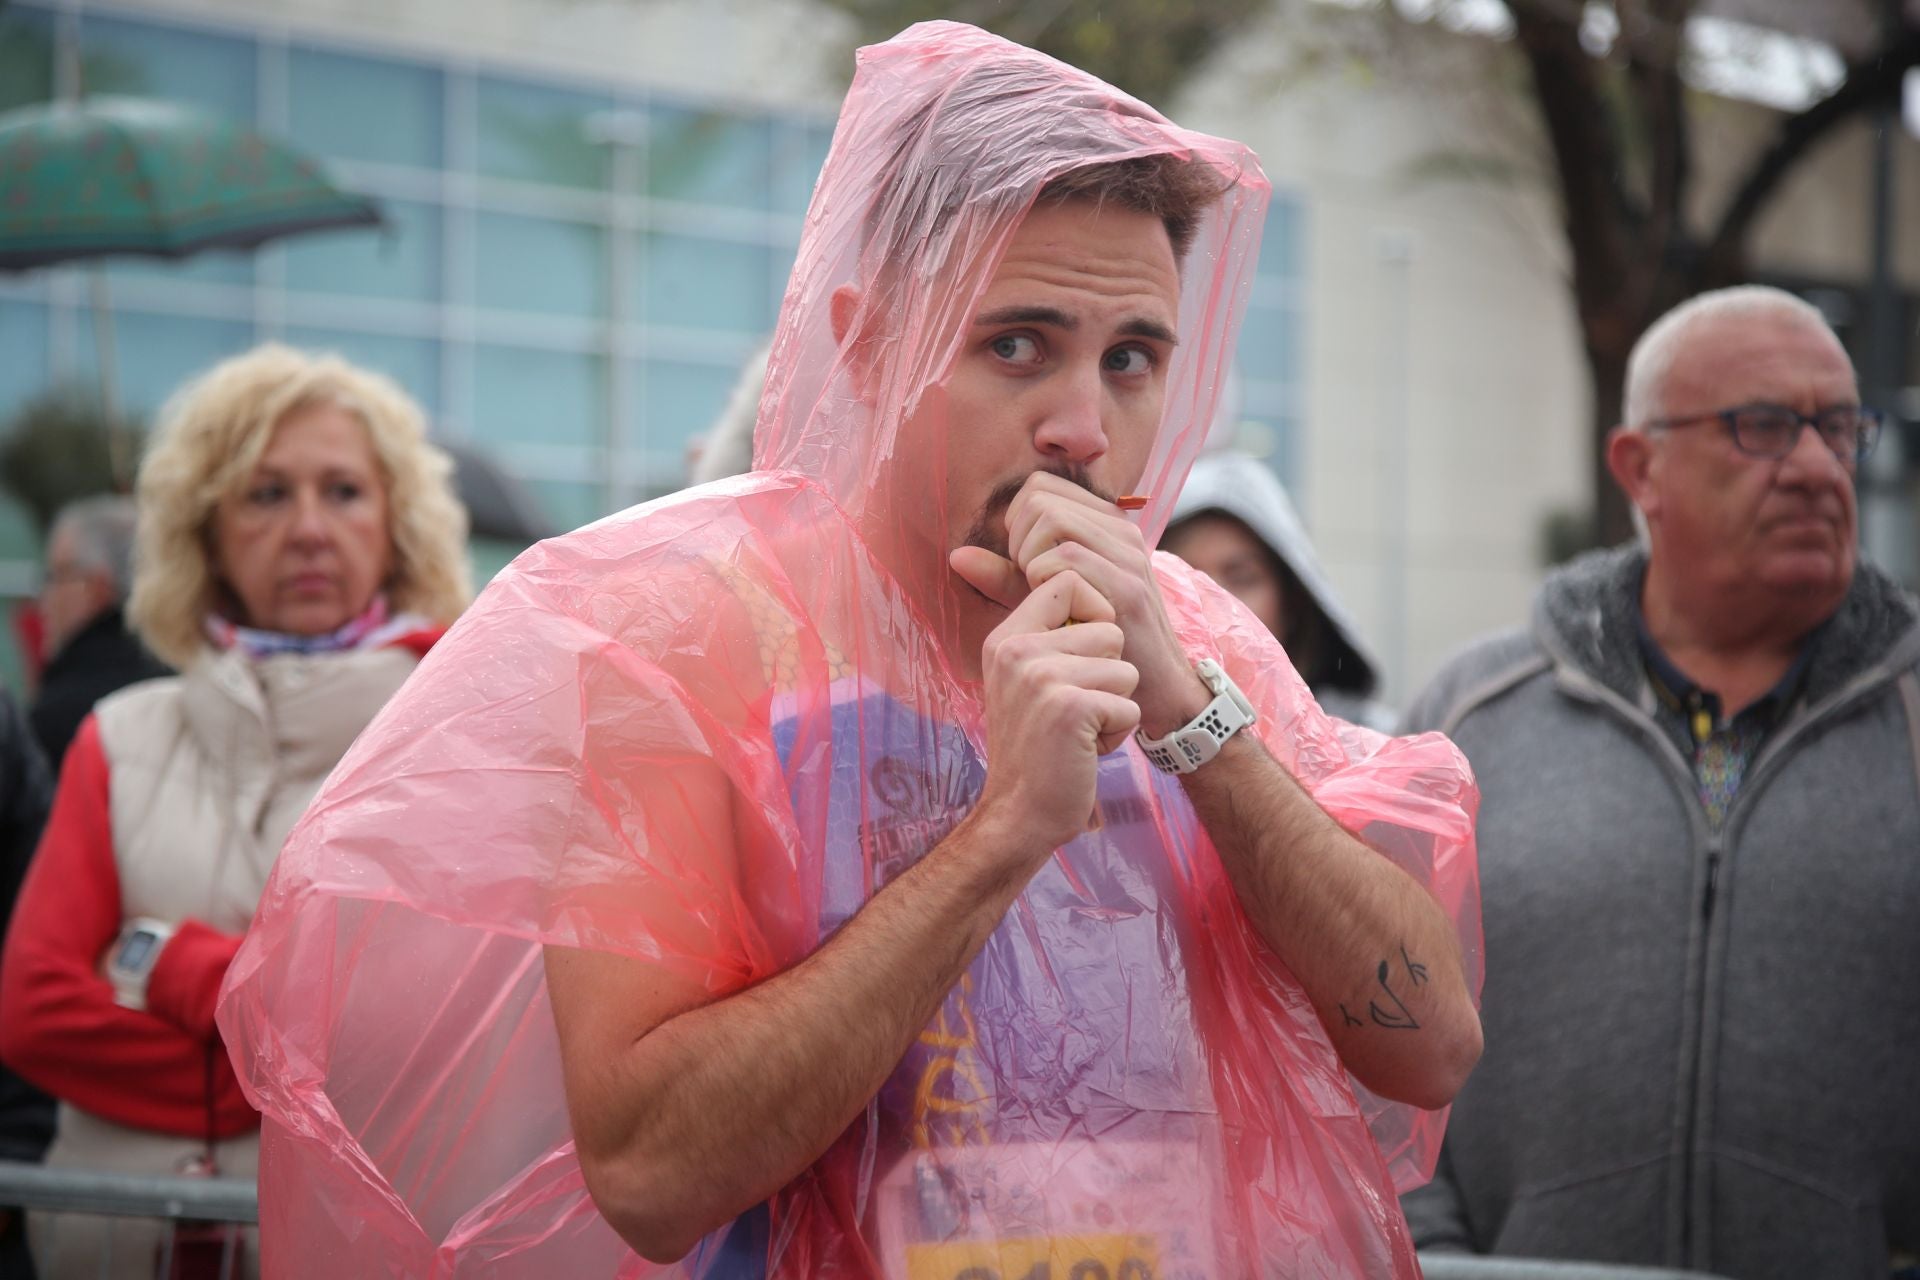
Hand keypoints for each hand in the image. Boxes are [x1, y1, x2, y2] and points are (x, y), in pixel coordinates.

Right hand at [948, 560, 1139, 855]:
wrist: (1018, 815)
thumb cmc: (1035, 748)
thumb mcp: (1024, 680)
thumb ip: (1045, 634)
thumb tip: (1075, 588)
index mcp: (1006, 637)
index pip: (1068, 582)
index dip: (1094, 615)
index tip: (1081, 658)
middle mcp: (1017, 650)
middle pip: (1109, 628)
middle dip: (1108, 674)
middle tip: (1073, 710)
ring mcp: (1041, 677)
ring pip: (1125, 668)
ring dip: (1115, 705)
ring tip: (1079, 730)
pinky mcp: (1070, 708)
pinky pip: (1129, 705)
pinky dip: (1118, 734)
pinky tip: (1085, 750)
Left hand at [960, 473, 1210, 737]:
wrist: (1159, 688)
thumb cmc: (1097, 645)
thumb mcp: (1047, 602)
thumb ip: (1005, 577)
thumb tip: (956, 556)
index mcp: (1103, 524)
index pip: (1040, 486)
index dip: (1015, 518)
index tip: (1019, 561)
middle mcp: (1120, 529)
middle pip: (1039, 496)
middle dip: (1016, 535)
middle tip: (1024, 579)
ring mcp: (1127, 553)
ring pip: (1051, 518)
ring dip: (1027, 556)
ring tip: (1037, 591)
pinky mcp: (1128, 584)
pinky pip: (1068, 557)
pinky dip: (1044, 577)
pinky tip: (1053, 605)